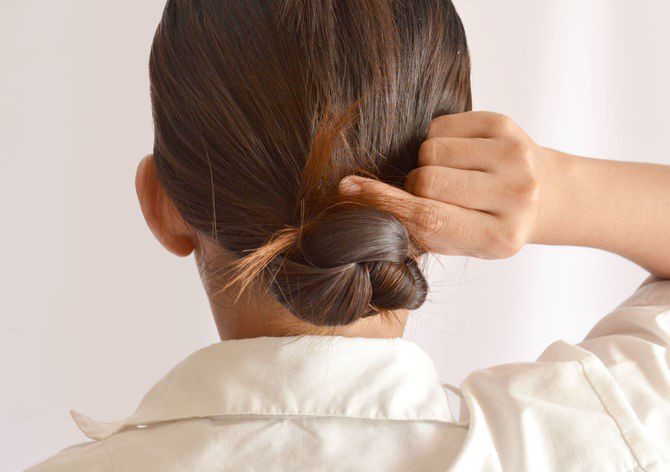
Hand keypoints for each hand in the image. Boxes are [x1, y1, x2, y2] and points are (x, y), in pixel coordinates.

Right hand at [338, 111, 552, 258]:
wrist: (545, 195)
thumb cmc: (490, 223)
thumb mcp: (458, 241)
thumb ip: (415, 226)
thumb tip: (354, 192)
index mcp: (499, 237)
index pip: (428, 218)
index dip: (385, 202)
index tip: (349, 189)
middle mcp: (514, 195)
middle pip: (426, 179)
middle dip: (414, 185)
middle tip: (430, 194)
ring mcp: (514, 156)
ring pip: (431, 150)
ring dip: (427, 163)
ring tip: (451, 175)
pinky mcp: (505, 125)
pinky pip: (441, 126)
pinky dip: (439, 140)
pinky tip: (460, 156)